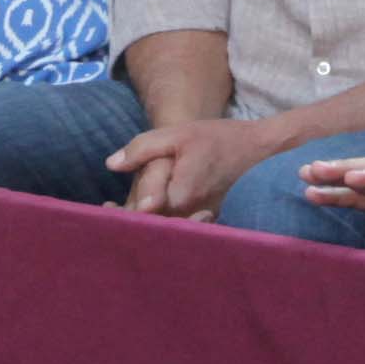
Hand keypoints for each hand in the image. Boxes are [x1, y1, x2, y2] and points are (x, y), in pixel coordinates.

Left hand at [106, 114, 274, 216]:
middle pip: (152, 228)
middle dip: (130, 222)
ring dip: (146, 223)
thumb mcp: (178, 134)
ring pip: (166, 229)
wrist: (258, 148)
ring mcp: (201, 220)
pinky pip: (181, 226)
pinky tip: (151, 211)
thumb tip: (111, 164)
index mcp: (179, 196)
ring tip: (124, 212)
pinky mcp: (209, 220)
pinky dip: (165, 221)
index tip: (106, 207)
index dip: (120, 215)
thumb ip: (143, 149)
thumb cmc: (218, 138)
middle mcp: (190, 215)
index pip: (141, 216)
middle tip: (109, 209)